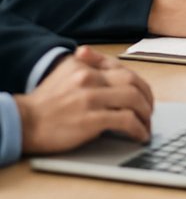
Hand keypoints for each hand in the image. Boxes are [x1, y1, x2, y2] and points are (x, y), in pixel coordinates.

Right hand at [15, 46, 153, 153]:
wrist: (22, 122)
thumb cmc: (44, 102)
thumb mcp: (64, 72)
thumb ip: (88, 64)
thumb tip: (111, 65)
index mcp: (86, 67)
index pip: (123, 70)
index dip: (139, 83)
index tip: (144, 95)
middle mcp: (91, 78)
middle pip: (133, 82)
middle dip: (147, 96)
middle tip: (150, 109)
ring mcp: (91, 99)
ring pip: (133, 99)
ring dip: (146, 113)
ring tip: (147, 124)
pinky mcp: (91, 120)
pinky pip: (125, 121)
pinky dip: (138, 128)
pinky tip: (140, 135)